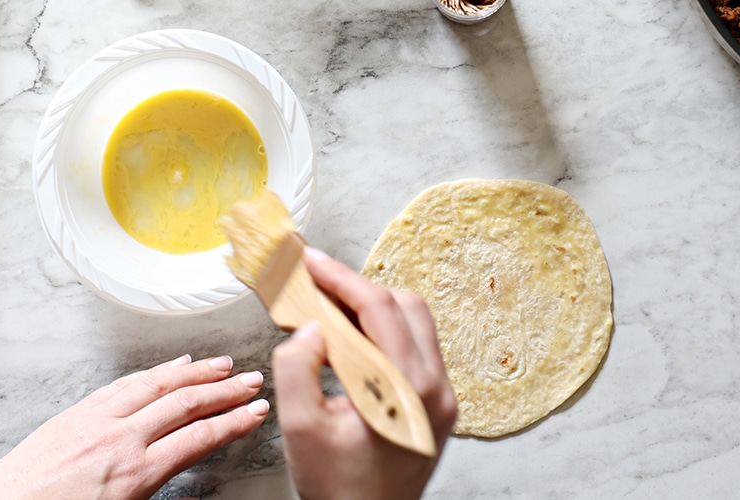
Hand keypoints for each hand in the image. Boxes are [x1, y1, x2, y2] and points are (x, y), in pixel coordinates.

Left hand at [0, 355, 267, 499]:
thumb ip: (155, 492)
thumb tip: (183, 472)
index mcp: (134, 474)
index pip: (199, 437)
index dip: (233, 421)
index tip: (256, 411)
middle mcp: (120, 440)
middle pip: (185, 403)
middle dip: (224, 390)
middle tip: (251, 380)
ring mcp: (97, 420)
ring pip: (156, 384)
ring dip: (194, 371)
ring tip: (220, 365)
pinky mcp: (77, 412)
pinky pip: (124, 383)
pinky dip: (154, 372)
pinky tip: (168, 367)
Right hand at [273, 248, 457, 499]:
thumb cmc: (339, 488)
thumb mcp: (302, 429)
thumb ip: (298, 369)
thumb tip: (310, 328)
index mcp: (409, 391)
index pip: (380, 310)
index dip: (342, 278)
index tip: (311, 262)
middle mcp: (436, 389)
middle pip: (406, 306)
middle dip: (360, 287)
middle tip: (319, 283)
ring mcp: (442, 396)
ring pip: (417, 323)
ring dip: (376, 308)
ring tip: (332, 309)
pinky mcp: (437, 403)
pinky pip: (418, 347)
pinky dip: (386, 332)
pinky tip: (353, 338)